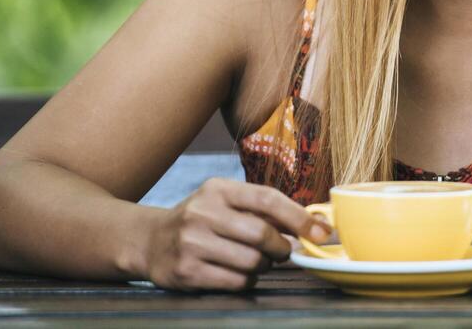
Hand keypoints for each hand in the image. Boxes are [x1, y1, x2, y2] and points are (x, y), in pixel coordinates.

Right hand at [141, 177, 333, 291]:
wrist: (150, 241)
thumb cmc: (201, 221)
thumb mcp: (226, 203)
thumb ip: (264, 210)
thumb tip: (312, 224)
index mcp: (218, 189)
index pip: (268, 199)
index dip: (299, 217)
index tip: (321, 232)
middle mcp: (202, 213)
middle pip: (262, 234)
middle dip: (282, 248)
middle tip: (283, 252)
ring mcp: (191, 243)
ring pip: (251, 262)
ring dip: (264, 266)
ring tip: (256, 261)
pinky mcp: (185, 272)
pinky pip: (235, 282)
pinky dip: (247, 281)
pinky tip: (239, 273)